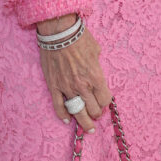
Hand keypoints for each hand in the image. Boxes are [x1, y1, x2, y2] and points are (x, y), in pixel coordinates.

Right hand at [37, 14, 111, 131]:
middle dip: (96, 113)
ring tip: (88, 128)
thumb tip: (96, 74)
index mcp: (95, 76)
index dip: (105, 102)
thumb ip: (97, 66)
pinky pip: (59, 106)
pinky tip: (67, 120)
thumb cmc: (80, 38)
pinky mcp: (54, 86)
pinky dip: (63, 115)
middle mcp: (82, 85)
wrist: (60, 32)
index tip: (104, 101)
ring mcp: (67, 88)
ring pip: (77, 112)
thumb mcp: (96, 51)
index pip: (105, 99)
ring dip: (83, 122)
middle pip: (93, 109)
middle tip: (96, 114)